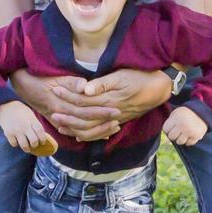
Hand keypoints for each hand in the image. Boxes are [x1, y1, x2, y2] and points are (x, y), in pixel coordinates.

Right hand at [0, 101, 57, 155]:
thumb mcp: (31, 115)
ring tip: (27, 147)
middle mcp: (25, 126)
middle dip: (35, 145)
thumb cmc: (21, 112)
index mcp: (32, 120)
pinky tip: (17, 141)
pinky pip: (14, 144)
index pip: (41, 133)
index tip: (42, 142)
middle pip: (34, 141)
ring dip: (27, 148)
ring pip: (24, 145)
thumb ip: (36, 125)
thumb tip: (43, 137)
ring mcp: (16, 130)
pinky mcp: (8, 133)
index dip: (43, 140)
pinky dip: (16, 144)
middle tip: (34, 145)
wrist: (6, 106)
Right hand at [11, 69, 121, 140]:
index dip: (101, 111)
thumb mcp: (55, 77)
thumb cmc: (41, 78)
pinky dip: (87, 134)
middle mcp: (60, 114)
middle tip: (119, 119)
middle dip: (103, 122)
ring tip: (113, 128)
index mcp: (62, 103)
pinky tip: (100, 135)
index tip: (116, 110)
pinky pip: (73, 131)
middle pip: (85, 122)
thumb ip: (70, 82)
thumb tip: (84, 86)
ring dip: (97, 131)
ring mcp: (58, 120)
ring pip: (80, 131)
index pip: (85, 110)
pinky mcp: (57, 122)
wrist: (24, 86)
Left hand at [50, 69, 172, 141]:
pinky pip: (100, 132)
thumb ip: (102, 84)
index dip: (68, 96)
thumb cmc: (140, 77)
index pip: (83, 101)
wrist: (159, 89)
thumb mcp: (122, 76)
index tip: (55, 90)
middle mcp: (110, 113)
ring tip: (60, 126)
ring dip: (74, 128)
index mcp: (108, 100)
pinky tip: (79, 136)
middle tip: (52, 113)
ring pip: (91, 129)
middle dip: (67, 115)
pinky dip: (88, 135)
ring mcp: (114, 119)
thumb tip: (85, 90)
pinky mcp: (118, 121)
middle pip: (84, 118)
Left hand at [162, 106, 207, 146]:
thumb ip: (169, 124)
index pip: (165, 129)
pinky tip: (190, 134)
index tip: (172, 126)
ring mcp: (190, 131)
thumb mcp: (175, 114)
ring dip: (180, 138)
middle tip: (178, 130)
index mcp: (176, 118)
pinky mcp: (197, 136)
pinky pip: (189, 143)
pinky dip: (189, 140)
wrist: (202, 111)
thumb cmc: (185, 114)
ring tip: (183, 132)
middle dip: (173, 134)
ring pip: (179, 142)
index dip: (167, 128)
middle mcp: (183, 125)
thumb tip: (166, 141)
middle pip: (171, 137)